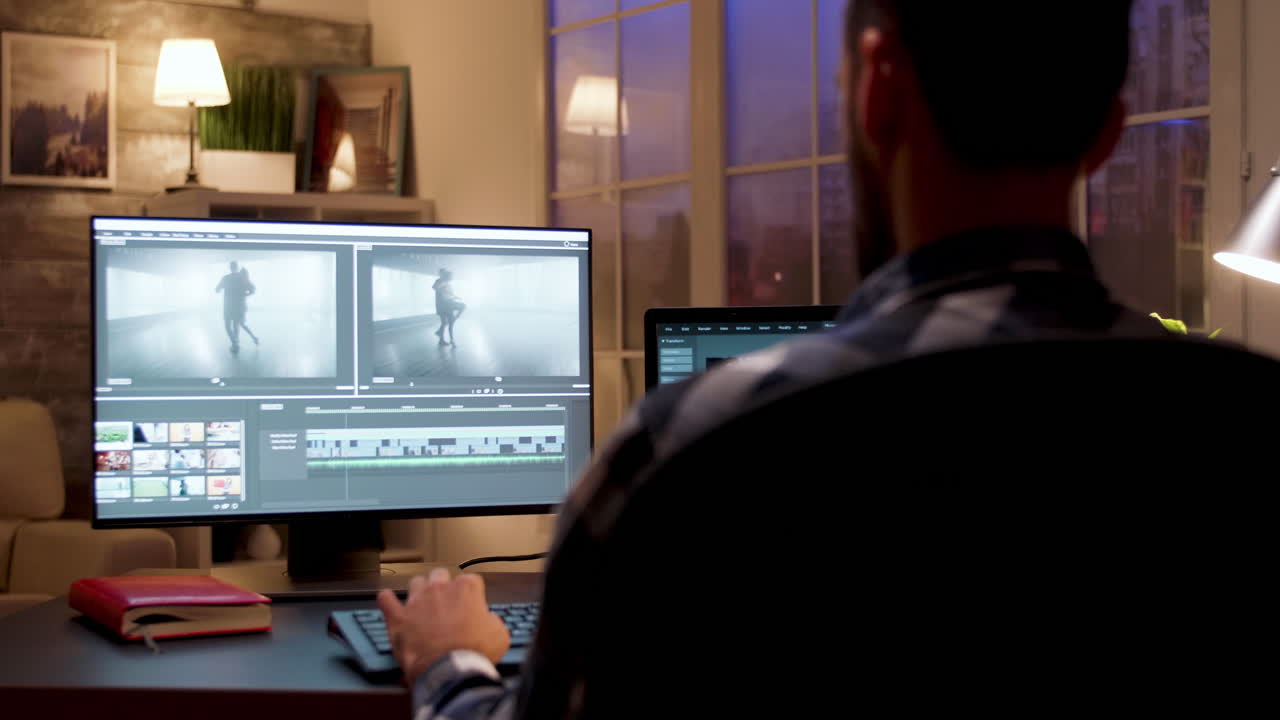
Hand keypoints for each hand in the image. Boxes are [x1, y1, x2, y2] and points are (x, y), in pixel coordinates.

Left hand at [377, 568, 510, 683]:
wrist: (449, 669)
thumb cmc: (474, 652)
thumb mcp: (499, 635)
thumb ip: (493, 621)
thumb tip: (489, 621)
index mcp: (466, 589)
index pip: (471, 580)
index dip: (472, 593)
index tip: (472, 604)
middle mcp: (440, 589)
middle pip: (440, 574)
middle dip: (443, 584)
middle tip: (446, 601)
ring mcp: (417, 601)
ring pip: (416, 582)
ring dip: (419, 590)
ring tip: (421, 602)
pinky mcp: (399, 617)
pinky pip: (386, 600)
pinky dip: (387, 600)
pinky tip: (388, 600)